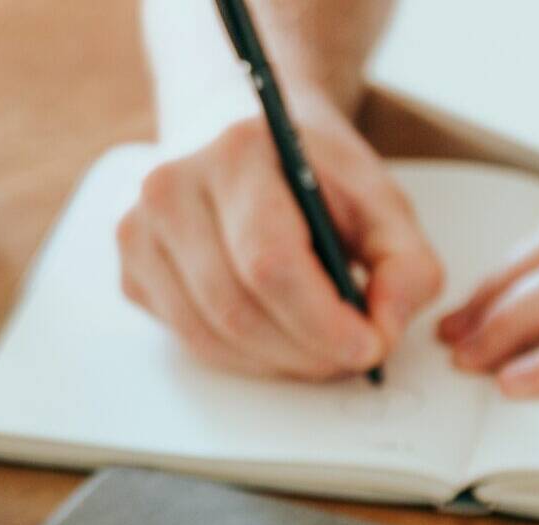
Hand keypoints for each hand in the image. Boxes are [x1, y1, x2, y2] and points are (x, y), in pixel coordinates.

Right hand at [117, 101, 443, 379]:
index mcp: (237, 153)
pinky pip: (192, 343)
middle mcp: (172, 188)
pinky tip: (276, 332)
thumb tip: (386, 328)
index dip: (323, 322)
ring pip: (211, 338)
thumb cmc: (315, 178)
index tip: (369, 346)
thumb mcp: (382, 203)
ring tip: (319, 348)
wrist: (248, 148)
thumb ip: (406, 265)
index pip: (270, 263)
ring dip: (278, 362)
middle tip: (352, 356)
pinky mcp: (132, 274)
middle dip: (306, 352)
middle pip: (237, 311)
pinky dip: (245, 357)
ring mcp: (140, 233)